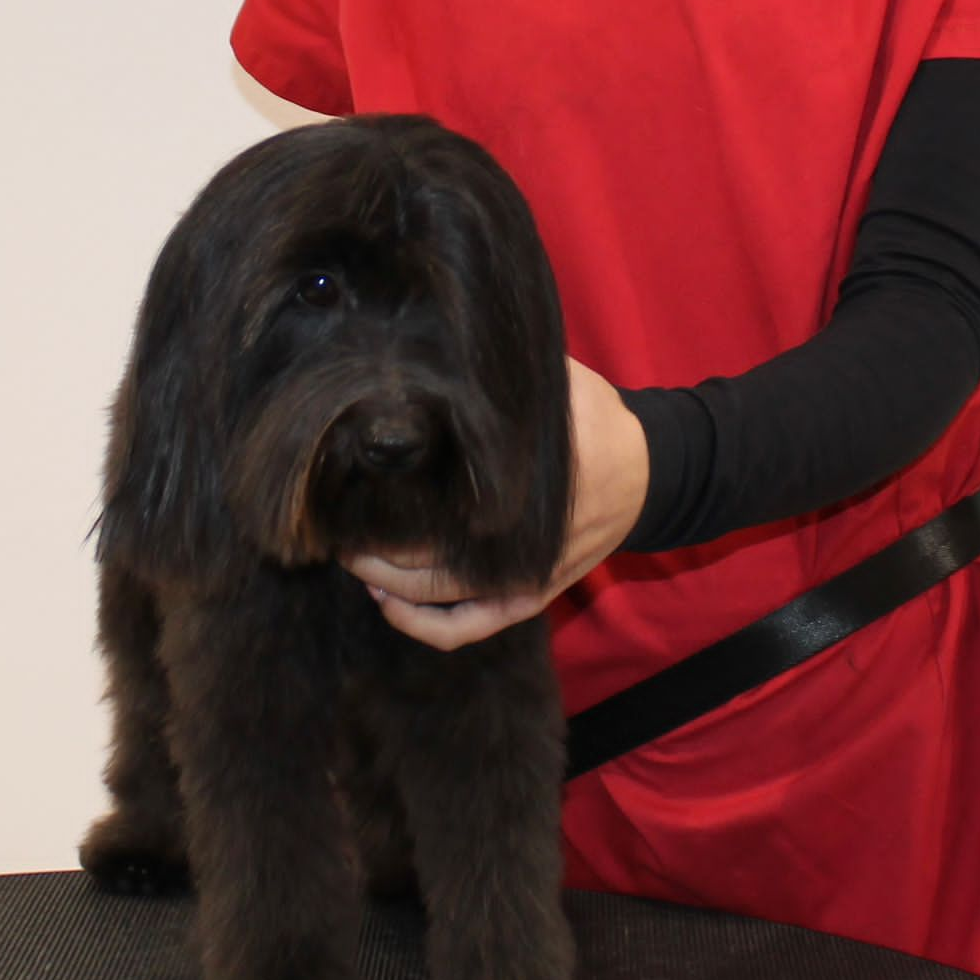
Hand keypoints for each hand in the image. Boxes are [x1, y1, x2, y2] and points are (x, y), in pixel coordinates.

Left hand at [338, 354, 648, 651]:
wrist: (646, 472)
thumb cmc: (592, 419)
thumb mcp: (559, 383)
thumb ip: (505, 380)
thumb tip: (436, 353)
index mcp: (526, 481)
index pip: (445, 495)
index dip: (391, 491)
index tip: (353, 474)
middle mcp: (520, 537)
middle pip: (430, 553)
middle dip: (374, 543)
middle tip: (334, 522)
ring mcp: (524, 574)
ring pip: (441, 596)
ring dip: (388, 581)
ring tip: (350, 556)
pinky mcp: (528, 596)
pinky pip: (471, 625)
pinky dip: (426, 624)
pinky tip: (387, 601)